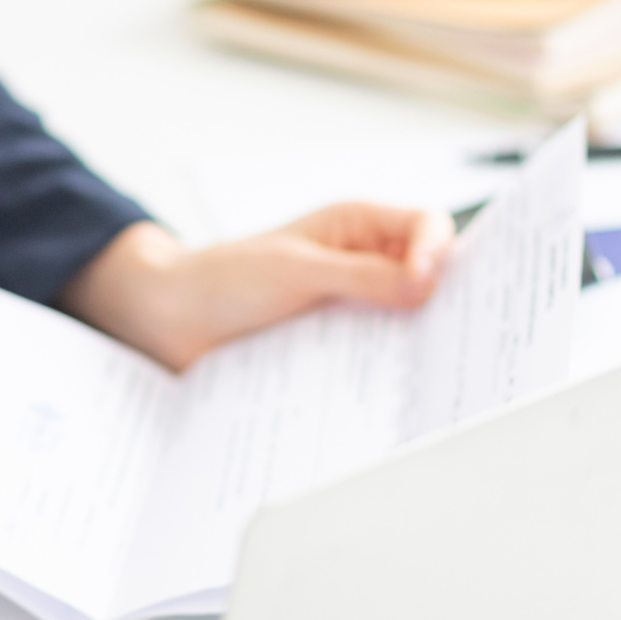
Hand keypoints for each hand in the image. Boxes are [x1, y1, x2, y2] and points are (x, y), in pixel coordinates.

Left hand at [62, 205, 454, 370]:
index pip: (428, 228)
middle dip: (441, 303)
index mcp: (356, 226)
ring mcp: (348, 306)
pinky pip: (371, 357)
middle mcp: (360, 264)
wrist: (169, 321)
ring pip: (404, 322)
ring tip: (422, 372)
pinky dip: (381, 372)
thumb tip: (427, 283)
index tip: (426, 286)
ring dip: (411, 344)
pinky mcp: (332, 344)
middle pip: (426, 278)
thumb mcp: (297, 271)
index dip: (438, 253)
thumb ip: (363, 276)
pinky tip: (383, 392)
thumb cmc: (223, 279)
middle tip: (451, 337)